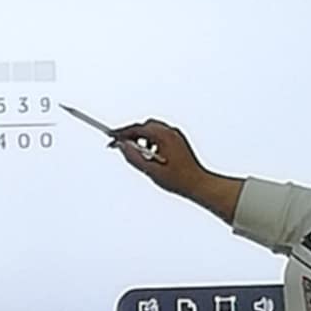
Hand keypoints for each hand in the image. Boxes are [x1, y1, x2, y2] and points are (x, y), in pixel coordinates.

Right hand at [107, 121, 242, 221]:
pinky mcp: (178, 141)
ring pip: (152, 129)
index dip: (122, 133)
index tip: (111, 137)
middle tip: (118, 144)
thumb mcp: (151, 170)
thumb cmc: (179, 180)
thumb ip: (134, 157)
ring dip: (141, 137)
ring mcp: (176, 136)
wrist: (199, 184)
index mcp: (164, 136)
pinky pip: (160, 135)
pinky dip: (150, 140)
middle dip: (130, 134)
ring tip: (134, 151)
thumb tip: (121, 146)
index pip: (137, 128)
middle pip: (144, 126)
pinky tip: (149, 154)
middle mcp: (171, 132)